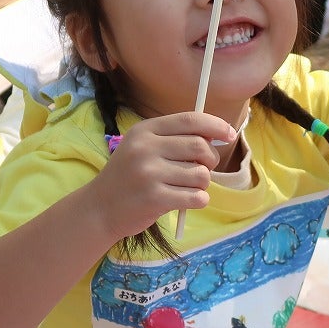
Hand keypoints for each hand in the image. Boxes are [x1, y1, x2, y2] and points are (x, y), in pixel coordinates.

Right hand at [88, 113, 236, 241]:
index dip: (215, 125)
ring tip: (185, 188)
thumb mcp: (143, 148)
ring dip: (202, 184)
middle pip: (200, 147)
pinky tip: (185, 200)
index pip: (190, 120)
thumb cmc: (130, 177)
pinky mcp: (155, 198)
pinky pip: (197, 197)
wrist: (99, 208)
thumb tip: (216, 134)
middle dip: (210, 160)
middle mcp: (146, 148)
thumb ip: (175, 138)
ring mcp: (149, 173)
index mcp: (145, 131)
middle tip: (201, 170)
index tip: (229, 134)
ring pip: (201, 175)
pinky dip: (198, 200)